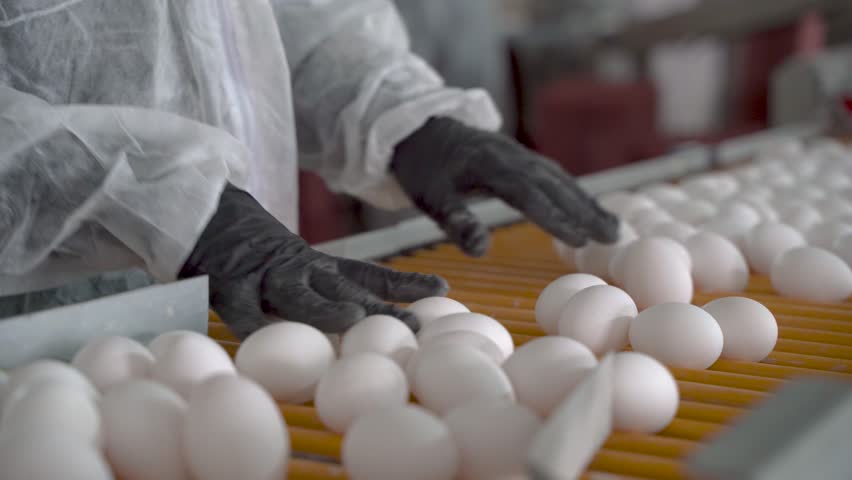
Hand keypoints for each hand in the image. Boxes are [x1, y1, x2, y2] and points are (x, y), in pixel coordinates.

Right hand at [180, 184, 447, 338]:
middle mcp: (298, 268)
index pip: (368, 274)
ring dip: (324, 307)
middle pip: (345, 289)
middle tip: (415, 324)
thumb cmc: (252, 249)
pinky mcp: (226, 283)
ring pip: (296, 294)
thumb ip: (324, 287)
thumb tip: (366, 318)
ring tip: (352, 319)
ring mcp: (263, 274)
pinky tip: (265, 341)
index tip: (443, 289)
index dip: (404, 283)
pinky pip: (240, 307)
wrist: (202, 210)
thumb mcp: (296, 264)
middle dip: (381, 308)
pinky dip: (252, 324)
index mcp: (317, 265)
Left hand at [391, 117, 618, 255]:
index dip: (555, 217)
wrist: (416, 129)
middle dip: (585, 210)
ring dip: (586, 201)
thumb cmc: (422, 168)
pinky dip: (574, 190)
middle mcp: (511, 156)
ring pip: (559, 177)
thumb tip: (480, 249)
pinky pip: (553, 173)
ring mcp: (517, 153)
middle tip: (613, 236)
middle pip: (554, 184)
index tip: (580, 239)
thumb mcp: (429, 198)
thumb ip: (454, 221)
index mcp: (489, 165)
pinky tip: (587, 205)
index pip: (528, 194)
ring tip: (612, 226)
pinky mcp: (518, 156)